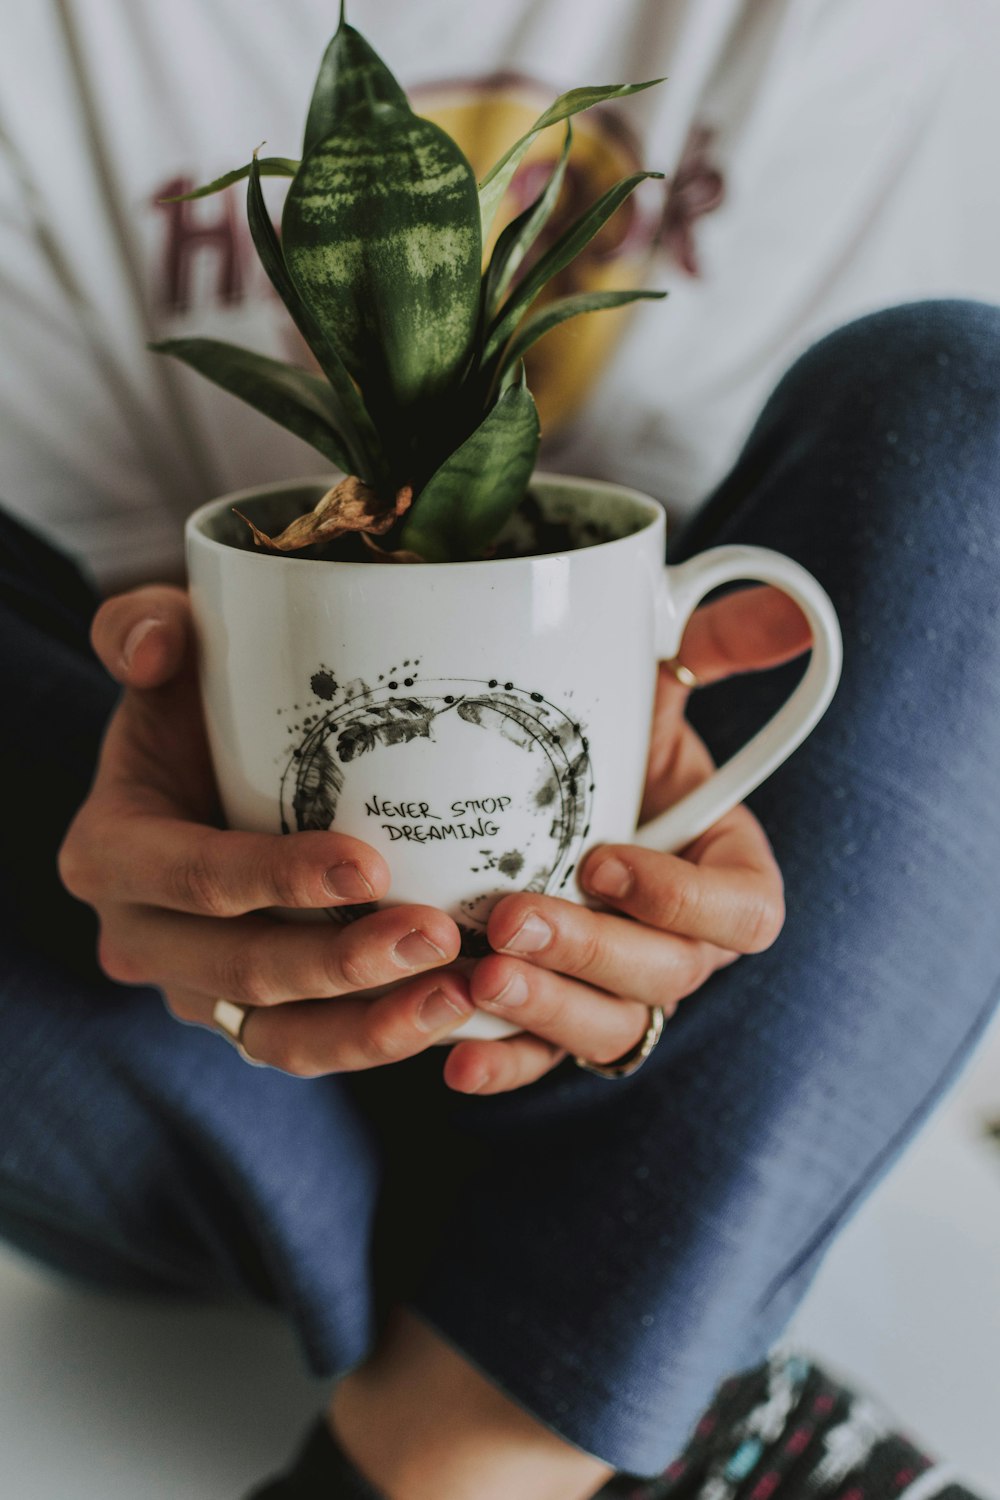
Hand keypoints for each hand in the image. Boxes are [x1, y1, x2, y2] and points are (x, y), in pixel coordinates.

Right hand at [58, 587, 473, 1073]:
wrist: (215, 770)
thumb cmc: (197, 704)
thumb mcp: (166, 651)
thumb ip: (142, 626)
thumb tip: (156, 646)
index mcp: (109, 854)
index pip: (193, 878)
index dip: (275, 879)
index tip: (370, 864)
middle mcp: (141, 938)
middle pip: (242, 971)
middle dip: (341, 964)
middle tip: (437, 936)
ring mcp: (197, 990)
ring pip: (279, 1037)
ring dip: (370, 1027)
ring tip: (458, 994)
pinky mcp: (254, 1018)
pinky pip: (312, 1049)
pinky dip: (380, 1041)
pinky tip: (456, 1013)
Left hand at [442, 586, 811, 1094]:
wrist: (524, 779)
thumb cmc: (604, 732)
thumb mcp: (653, 680)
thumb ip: (717, 645)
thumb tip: (794, 612)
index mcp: (722, 870)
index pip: (742, 913)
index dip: (683, 900)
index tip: (602, 858)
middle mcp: (679, 941)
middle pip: (667, 978)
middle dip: (594, 954)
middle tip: (512, 916)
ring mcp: (615, 987)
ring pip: (605, 1029)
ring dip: (546, 1012)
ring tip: (478, 979)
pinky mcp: (551, 1018)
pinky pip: (538, 1059)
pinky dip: (504, 1062)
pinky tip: (454, 1059)